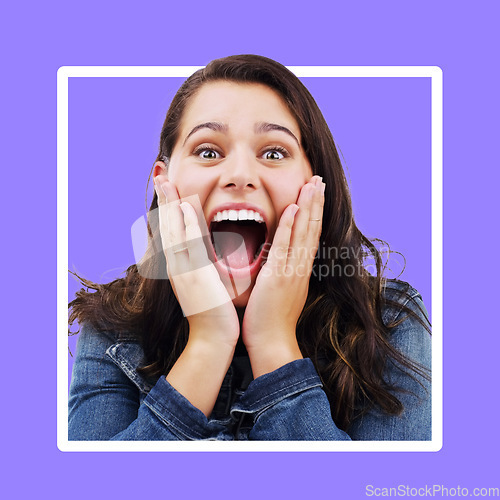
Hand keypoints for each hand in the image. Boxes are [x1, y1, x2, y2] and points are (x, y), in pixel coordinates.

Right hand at [154, 175, 239, 347]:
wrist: (211, 340)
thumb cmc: (212, 314)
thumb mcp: (204, 285)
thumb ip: (202, 266)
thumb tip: (204, 252)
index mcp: (181, 267)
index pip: (172, 232)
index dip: (168, 209)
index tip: (167, 189)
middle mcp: (178, 266)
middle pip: (167, 226)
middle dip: (163, 200)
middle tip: (159, 175)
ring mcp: (184, 270)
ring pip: (174, 230)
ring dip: (169, 205)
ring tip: (165, 182)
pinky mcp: (196, 275)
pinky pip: (190, 244)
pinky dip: (187, 224)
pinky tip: (184, 207)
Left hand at [242, 175, 324, 377]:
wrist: (272, 342)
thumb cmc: (271, 320)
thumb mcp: (281, 292)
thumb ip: (282, 273)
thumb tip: (278, 261)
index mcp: (300, 270)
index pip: (310, 235)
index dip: (313, 213)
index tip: (315, 194)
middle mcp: (300, 267)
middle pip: (312, 228)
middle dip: (316, 203)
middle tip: (319, 180)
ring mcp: (292, 270)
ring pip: (304, 232)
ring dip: (308, 206)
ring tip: (313, 184)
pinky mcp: (279, 276)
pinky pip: (285, 246)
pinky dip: (290, 226)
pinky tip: (293, 208)